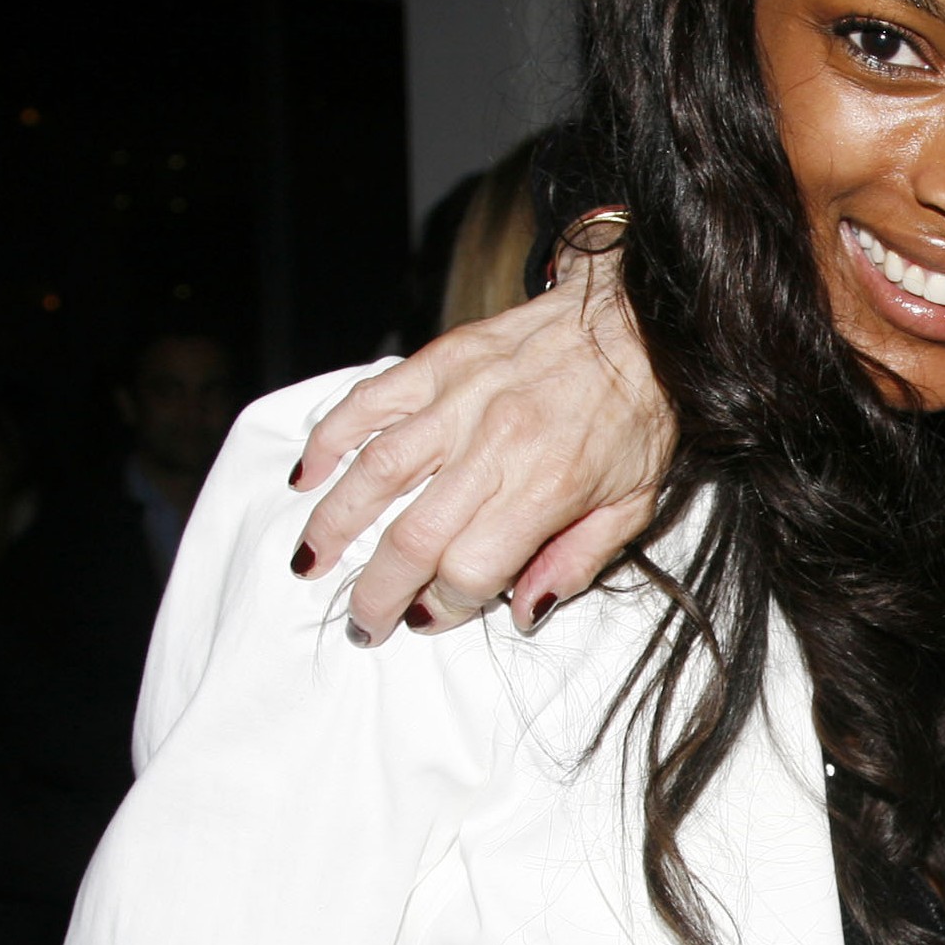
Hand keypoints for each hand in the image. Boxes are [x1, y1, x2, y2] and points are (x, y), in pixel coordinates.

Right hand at [289, 247, 670, 638]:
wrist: (635, 322)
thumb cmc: (637, 416)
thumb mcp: (633, 505)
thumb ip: (577, 562)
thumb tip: (524, 612)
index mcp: (545, 488)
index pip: (470, 569)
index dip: (445, 606)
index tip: (433, 617)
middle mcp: (494, 447)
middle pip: (412, 539)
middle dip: (377, 592)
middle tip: (362, 622)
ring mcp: (457, 401)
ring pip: (374, 473)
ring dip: (333, 526)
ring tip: (311, 564)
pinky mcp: (437, 364)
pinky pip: (366, 403)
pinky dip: (328, 440)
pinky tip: (306, 477)